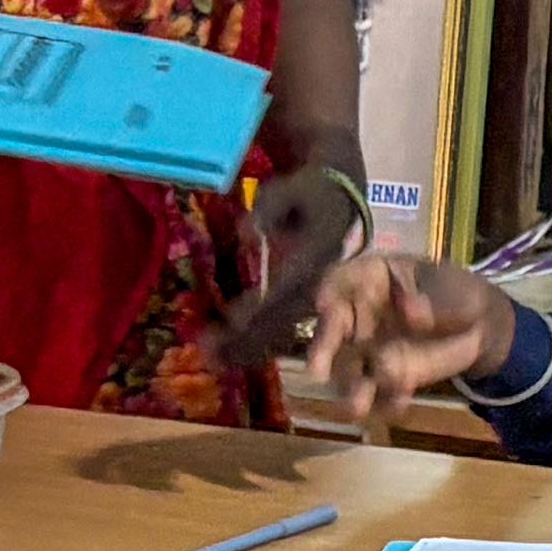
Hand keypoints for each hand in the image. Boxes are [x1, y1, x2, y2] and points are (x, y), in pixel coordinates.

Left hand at [216, 160, 366, 373]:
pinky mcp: (299, 298)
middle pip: (282, 319)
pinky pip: (278, 323)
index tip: (231, 325)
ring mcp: (309, 293)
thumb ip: (270, 208)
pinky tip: (229, 351)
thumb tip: (247, 231)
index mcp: (314, 259)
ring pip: (281, 328)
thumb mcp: (289, 189)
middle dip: (248, 340)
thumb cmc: (308, 190)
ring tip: (215, 361)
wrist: (338, 195)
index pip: (284, 290)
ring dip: (248, 346)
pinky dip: (253, 339)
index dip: (259, 310)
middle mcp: (315, 283)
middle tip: (212, 358)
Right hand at [303, 246, 514, 426]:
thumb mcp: (456, 292)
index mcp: (371, 278)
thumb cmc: (459, 296)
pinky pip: (375, 392)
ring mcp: (366, 348)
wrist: (482, 328)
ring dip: (350, 388)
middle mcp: (358, 314)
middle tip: (317, 372)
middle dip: (323, 349)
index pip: (340, 278)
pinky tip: (398, 405)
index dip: (329, 290)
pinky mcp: (382, 377)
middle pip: (332, 327)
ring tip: (358, 405)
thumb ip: (436, 303)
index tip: (324, 305)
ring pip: (347, 367)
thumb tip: (414, 313)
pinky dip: (383, 402)